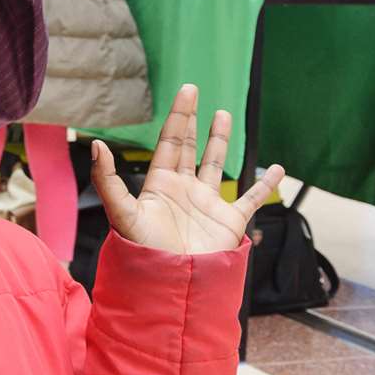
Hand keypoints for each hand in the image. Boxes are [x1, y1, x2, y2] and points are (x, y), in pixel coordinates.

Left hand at [92, 84, 284, 254]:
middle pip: (189, 147)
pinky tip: (277, 169)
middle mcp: (184, 190)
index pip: (170, 143)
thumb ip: (108, 179)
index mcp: (160, 185)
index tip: (186, 92)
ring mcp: (207, 204)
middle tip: (194, 91)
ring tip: (225, 114)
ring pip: (217, 165)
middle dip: (192, 121)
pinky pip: (252, 199)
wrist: (173, 283)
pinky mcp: (229, 221)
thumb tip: (97, 145)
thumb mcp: (122, 212)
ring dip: (220, 141)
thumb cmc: (144, 251)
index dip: (178, 118)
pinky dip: (265, 185)